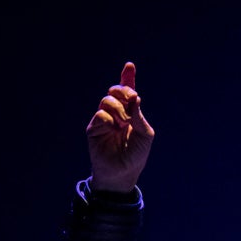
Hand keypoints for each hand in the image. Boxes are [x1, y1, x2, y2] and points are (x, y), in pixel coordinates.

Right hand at [86, 62, 154, 192]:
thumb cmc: (136, 156)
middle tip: (132, 100)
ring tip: (124, 123)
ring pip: (108, 100)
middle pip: (116, 91)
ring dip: (119, 108)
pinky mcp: (94, 128)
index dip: (127, 78)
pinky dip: (109, 120)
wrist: (122, 174)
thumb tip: (135, 98)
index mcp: (130, 114)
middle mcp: (116, 114)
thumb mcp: (145, 135)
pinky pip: (101, 114)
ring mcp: (104, 120)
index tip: (129, 66)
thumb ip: (141, 117)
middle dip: (124, 91)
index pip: (127, 92)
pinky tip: (113, 129)